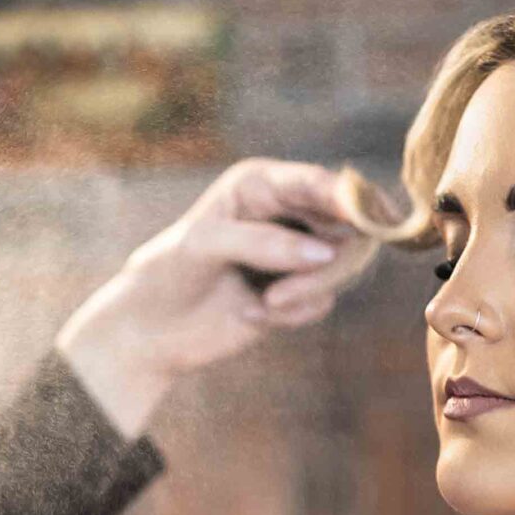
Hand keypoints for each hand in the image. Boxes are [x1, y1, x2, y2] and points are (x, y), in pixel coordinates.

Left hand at [54, 158, 369, 435]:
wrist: (150, 331)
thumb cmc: (168, 273)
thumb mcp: (207, 247)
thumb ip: (265, 243)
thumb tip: (326, 252)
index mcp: (262, 184)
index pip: (321, 182)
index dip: (350, 200)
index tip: (365, 222)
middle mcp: (287, 211)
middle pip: (350, 226)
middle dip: (330, 263)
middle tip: (286, 294)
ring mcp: (296, 252)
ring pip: (344, 265)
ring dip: (308, 291)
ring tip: (265, 305)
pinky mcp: (297, 292)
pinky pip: (323, 302)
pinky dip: (292, 315)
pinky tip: (251, 315)